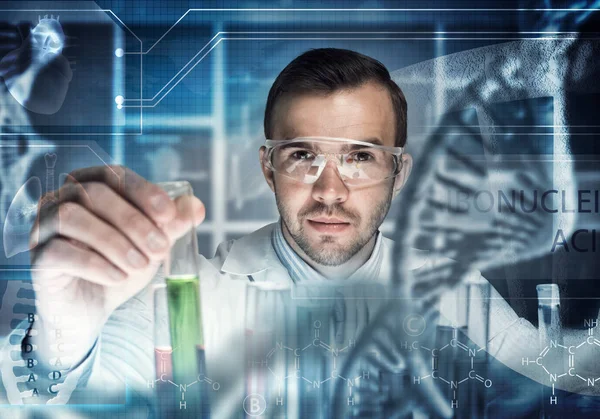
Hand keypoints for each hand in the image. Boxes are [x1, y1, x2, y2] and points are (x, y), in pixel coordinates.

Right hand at [29, 165, 204, 364]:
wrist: (92, 310)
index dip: (143, 191)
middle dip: (134, 222)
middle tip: (160, 249)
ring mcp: (44, 228)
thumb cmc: (120, 267)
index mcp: (90, 187)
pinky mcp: (38, 259)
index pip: (114, 174)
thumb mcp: (151, 245)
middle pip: (94, 194)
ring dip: (114, 242)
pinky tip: (117, 278)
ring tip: (140, 266)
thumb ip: (171, 225)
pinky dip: (95, 264)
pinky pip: (59, 252)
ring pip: (73, 218)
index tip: (169, 215)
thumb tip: (196, 206)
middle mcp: (61, 200)